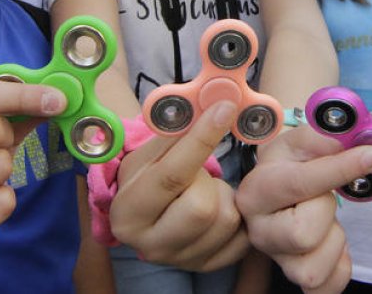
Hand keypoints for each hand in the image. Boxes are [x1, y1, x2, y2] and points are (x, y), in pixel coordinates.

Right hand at [110, 100, 247, 271]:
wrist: (147, 212)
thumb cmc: (149, 174)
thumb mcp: (148, 152)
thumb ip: (176, 131)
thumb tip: (214, 106)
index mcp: (128, 213)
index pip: (172, 175)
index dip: (202, 138)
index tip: (224, 109)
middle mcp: (150, 245)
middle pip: (202, 208)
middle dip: (209, 181)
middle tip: (200, 173)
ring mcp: (180, 260)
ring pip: (226, 219)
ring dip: (224, 195)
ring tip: (205, 189)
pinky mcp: (208, 265)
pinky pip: (242, 236)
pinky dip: (238, 215)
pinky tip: (219, 205)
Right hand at [236, 126, 371, 293]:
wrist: (279, 188)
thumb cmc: (291, 165)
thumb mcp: (300, 142)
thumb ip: (322, 138)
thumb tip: (347, 143)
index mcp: (256, 191)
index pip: (299, 184)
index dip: (341, 169)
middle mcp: (259, 230)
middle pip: (302, 234)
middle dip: (325, 211)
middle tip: (322, 197)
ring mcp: (276, 258)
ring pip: (313, 267)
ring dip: (334, 240)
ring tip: (324, 219)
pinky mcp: (295, 277)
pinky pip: (327, 286)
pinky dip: (339, 266)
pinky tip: (332, 243)